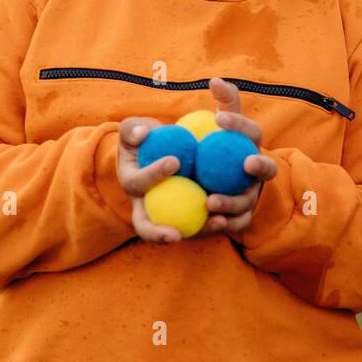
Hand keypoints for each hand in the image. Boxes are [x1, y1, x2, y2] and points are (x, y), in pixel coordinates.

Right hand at [116, 116, 228, 243]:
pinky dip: (213, 223)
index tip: (175, 161)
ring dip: (198, 231)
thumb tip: (141, 134)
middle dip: (157, 233)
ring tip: (218, 222)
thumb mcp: (135, 127)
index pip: (138, 183)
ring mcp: (165, 213)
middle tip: (176, 234)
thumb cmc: (147, 136)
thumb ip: (133, 128)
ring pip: (178, 230)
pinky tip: (230, 217)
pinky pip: (200, 224)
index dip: (153, 175)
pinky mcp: (186, 215)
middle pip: (145, 226)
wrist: (162, 149)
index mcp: (131, 182)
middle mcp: (145, 205)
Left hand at [207, 77, 277, 236]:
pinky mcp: (242, 216)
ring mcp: (252, 194)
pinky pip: (236, 222)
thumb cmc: (222, 148)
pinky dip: (225, 223)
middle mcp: (258, 170)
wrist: (224, 183)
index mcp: (252, 145)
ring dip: (232, 201)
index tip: (218, 117)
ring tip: (210, 201)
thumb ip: (223, 102)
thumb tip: (215, 79)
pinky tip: (210, 222)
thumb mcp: (223, 125)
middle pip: (265, 168)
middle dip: (260, 165)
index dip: (239, 123)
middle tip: (246, 163)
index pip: (252, 131)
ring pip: (247, 199)